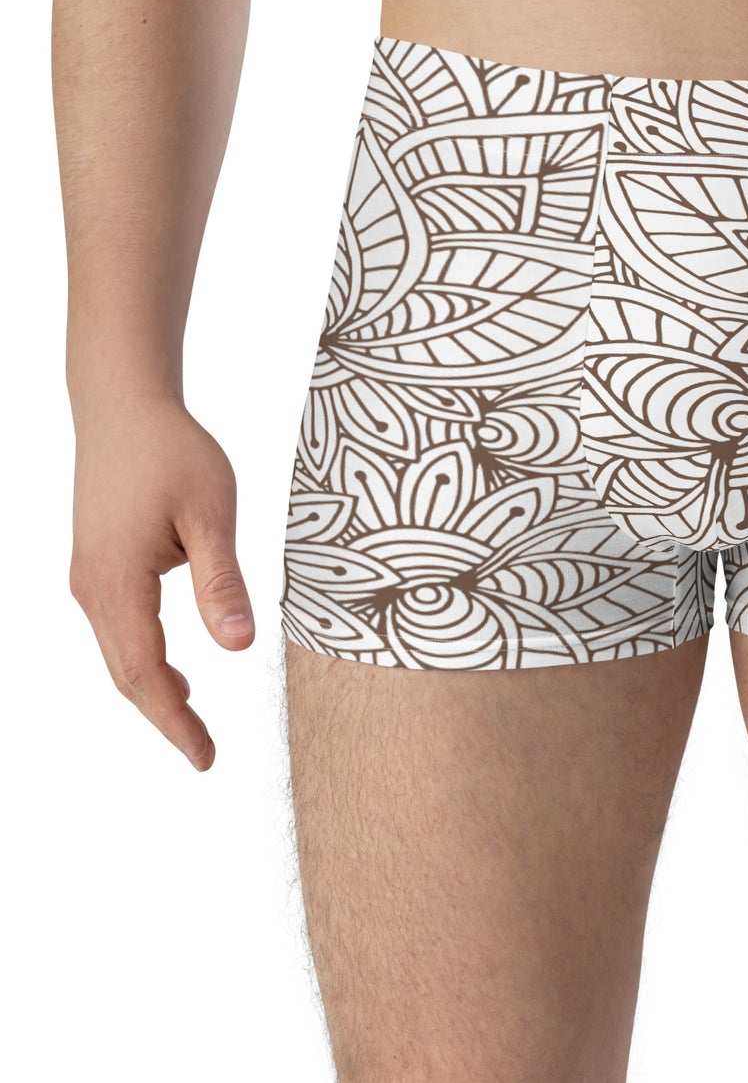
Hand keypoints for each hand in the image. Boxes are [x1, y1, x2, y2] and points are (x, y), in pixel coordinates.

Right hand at [69, 395, 253, 768]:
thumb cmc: (173, 452)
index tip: (205, 758)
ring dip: (154, 690)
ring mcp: (89, 579)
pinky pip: (119, 629)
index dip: (175, 721)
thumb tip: (239, 647)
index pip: (145, 673)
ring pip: (120, 654)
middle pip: (126, 674)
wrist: (124, 407)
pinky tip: (177, 669)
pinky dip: (145, 659)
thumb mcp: (212, 513)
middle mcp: (92, 589)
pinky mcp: (97, 566)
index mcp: (117, 583)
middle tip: (205, 755)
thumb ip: (222, 582)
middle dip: (165, 717)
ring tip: (194, 723)